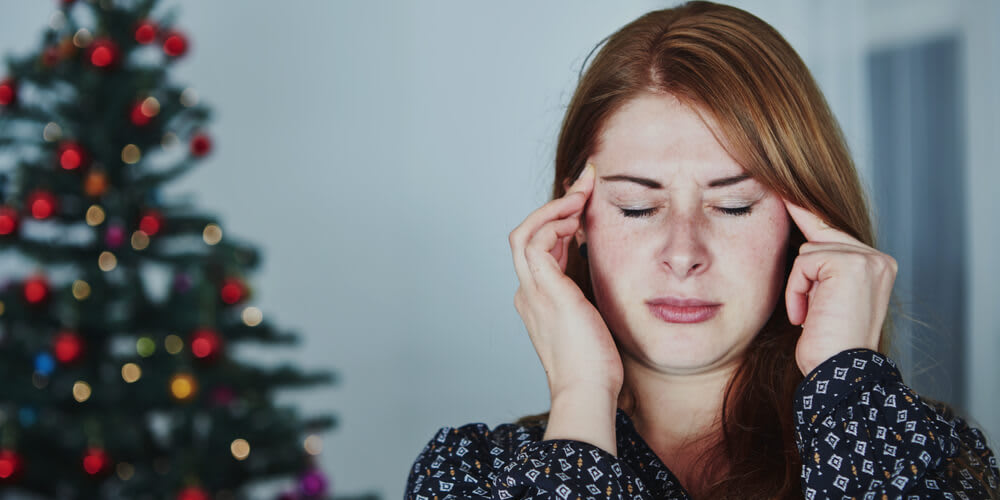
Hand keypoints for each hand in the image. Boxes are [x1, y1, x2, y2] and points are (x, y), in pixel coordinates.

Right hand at [509, 163, 622, 399]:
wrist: (587, 391)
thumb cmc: (596, 367)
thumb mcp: (594, 322)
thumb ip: (593, 296)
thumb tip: (610, 276)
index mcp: (538, 300)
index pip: (541, 249)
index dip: (561, 223)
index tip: (587, 204)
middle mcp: (529, 292)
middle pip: (526, 234)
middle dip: (556, 205)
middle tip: (587, 183)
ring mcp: (532, 291)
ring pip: (524, 233)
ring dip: (553, 209)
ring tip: (582, 197)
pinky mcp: (545, 290)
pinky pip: (536, 242)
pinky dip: (554, 222)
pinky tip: (579, 217)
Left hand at [783, 200, 896, 375]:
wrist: (838, 374)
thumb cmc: (826, 345)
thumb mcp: (824, 300)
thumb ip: (822, 270)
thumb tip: (800, 244)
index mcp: (876, 265)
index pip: (833, 231)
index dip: (806, 212)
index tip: (783, 189)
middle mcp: (878, 258)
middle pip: (818, 236)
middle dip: (801, 268)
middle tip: (805, 300)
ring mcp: (868, 259)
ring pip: (807, 250)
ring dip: (799, 285)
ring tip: (811, 316)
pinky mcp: (850, 264)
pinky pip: (804, 262)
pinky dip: (797, 289)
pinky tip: (807, 315)